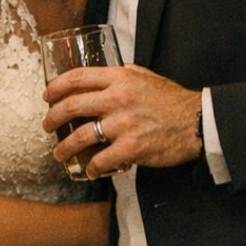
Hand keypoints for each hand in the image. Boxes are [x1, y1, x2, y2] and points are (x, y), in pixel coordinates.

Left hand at [43, 65, 201, 175]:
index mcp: (118, 78)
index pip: (76, 78)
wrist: (198, 122)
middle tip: (47, 125)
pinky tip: (89, 170)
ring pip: (81, 136)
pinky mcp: (132, 147)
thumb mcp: (143, 76)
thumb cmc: (171, 99)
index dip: (55, 87)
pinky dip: (92, 167)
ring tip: (59, 153)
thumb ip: (120, 75)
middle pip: (71, 106)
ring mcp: (124, 124)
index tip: (47, 96)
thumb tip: (98, 77)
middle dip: (52, 118)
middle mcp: (117, 99)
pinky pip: (102, 160)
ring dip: (65, 147)